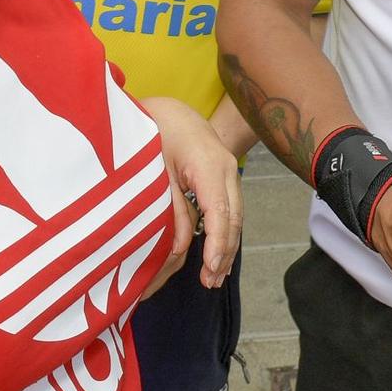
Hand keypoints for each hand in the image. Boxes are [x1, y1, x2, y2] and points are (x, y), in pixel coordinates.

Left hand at [141, 96, 243, 289]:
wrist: (171, 108)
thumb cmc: (158, 132)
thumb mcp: (157, 170)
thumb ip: (171, 208)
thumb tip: (179, 247)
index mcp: (209, 165)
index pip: (219, 212)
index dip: (217, 244)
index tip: (209, 269)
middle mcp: (226, 170)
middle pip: (233, 218)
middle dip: (224, 253)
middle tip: (209, 282)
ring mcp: (229, 173)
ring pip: (235, 217)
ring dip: (227, 248)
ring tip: (213, 278)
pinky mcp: (224, 179)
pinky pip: (229, 210)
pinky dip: (224, 234)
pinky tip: (216, 256)